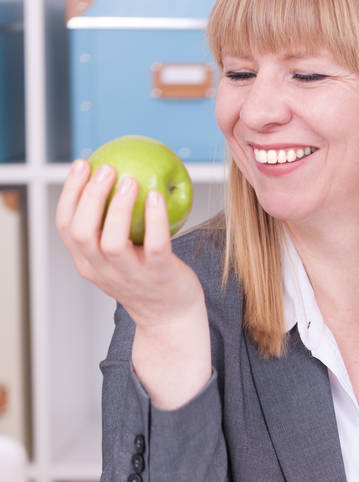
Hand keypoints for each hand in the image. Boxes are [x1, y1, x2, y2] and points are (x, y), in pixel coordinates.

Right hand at [55, 158, 204, 330]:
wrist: (170, 317)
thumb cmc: (144, 277)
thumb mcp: (116, 257)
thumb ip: (108, 227)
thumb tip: (112, 176)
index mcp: (87, 263)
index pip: (65, 226)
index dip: (69, 193)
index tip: (82, 164)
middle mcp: (102, 271)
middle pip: (82, 232)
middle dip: (90, 196)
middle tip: (106, 168)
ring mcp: (130, 276)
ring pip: (112, 242)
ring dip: (119, 208)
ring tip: (131, 181)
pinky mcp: (158, 277)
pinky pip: (155, 246)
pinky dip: (155, 220)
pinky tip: (157, 196)